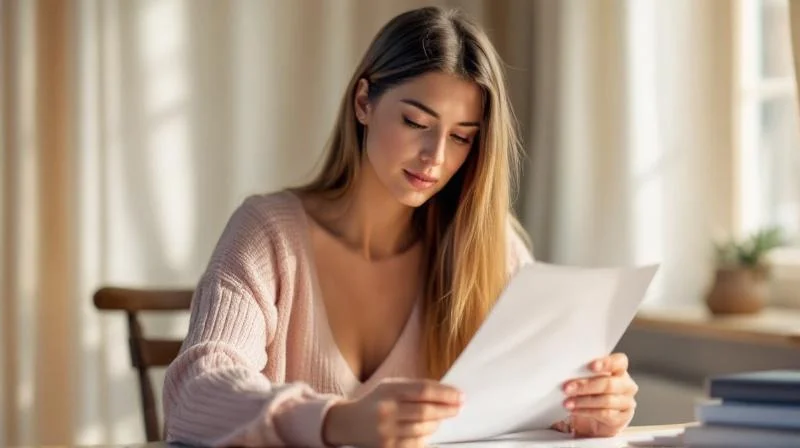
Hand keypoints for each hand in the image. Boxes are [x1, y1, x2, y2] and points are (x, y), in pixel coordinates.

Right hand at [322, 378, 463, 446]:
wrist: (349, 422)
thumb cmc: (377, 401)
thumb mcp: (392, 386)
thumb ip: (416, 388)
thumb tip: (449, 394)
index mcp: (389, 390)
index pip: (424, 391)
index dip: (446, 393)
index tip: (460, 396)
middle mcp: (386, 410)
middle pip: (426, 411)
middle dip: (447, 409)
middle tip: (458, 408)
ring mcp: (386, 431)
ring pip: (423, 429)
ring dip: (436, 423)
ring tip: (439, 418)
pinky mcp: (388, 447)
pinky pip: (416, 444)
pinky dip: (425, 437)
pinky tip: (425, 431)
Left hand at [554, 353, 637, 436]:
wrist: (595, 417)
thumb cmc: (590, 392)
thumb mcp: (587, 379)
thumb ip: (582, 372)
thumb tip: (565, 371)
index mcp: (619, 370)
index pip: (619, 362)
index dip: (606, 363)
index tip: (591, 366)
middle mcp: (626, 385)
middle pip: (609, 384)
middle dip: (585, 386)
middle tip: (567, 388)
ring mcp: (626, 402)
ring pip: (606, 400)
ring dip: (583, 401)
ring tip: (567, 402)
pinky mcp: (622, 418)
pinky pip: (604, 414)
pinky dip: (586, 412)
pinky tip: (574, 410)